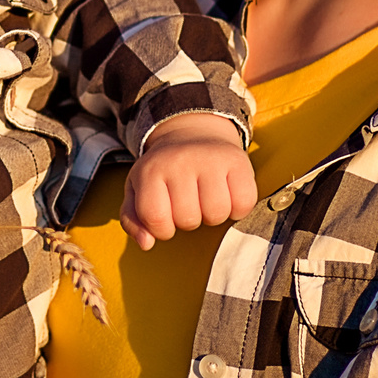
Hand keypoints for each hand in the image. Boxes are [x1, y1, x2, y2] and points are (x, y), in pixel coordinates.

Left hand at [120, 113, 254, 250]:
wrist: (193, 133)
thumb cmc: (165, 171)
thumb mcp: (138, 190)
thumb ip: (133, 220)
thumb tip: (146, 243)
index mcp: (150, 171)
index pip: (155, 219)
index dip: (162, 230)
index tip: (167, 219)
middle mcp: (180, 161)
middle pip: (188, 219)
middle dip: (188, 221)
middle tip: (189, 203)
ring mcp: (210, 159)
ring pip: (216, 213)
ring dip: (213, 216)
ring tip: (207, 199)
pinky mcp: (238, 160)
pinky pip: (243, 203)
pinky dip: (237, 208)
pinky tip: (227, 195)